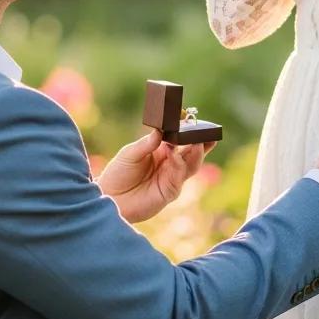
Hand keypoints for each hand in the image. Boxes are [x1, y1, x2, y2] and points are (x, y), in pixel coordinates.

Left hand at [97, 129, 217, 223]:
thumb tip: (160, 130)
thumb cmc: (118, 174)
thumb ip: (146, 144)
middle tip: (208, 132)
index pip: (180, 140)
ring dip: (196, 154)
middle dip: (202, 142)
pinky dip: (179, 165)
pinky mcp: (170, 192)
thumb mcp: (130, 153)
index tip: (194, 121)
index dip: (188, 131)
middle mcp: (170, 164)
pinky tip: (175, 156)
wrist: (110, 198)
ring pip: (191, 165)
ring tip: (197, 142)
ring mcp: (172, 178)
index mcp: (162, 151)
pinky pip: (179, 177)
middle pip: (192, 152)